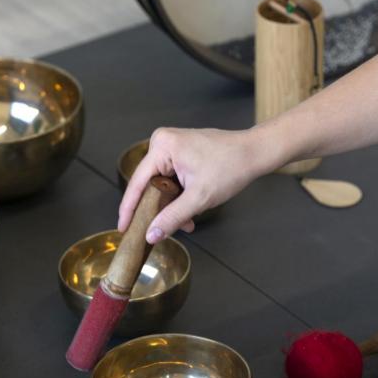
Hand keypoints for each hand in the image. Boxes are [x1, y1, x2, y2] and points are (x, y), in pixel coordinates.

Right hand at [118, 127, 272, 242]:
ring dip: (172, 206)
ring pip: (161, 185)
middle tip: (158, 231)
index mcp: (162, 146)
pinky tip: (190, 212)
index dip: (129, 209)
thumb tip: (150, 235)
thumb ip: (172, 218)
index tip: (123, 228)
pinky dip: (178, 197)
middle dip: (158, 210)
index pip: (137, 183)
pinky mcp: (181, 152)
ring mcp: (172, 146)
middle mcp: (162, 142)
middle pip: (149, 185)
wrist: (254, 153)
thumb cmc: (231, 167)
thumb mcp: (199, 198)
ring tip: (187, 223)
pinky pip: (171, 179)